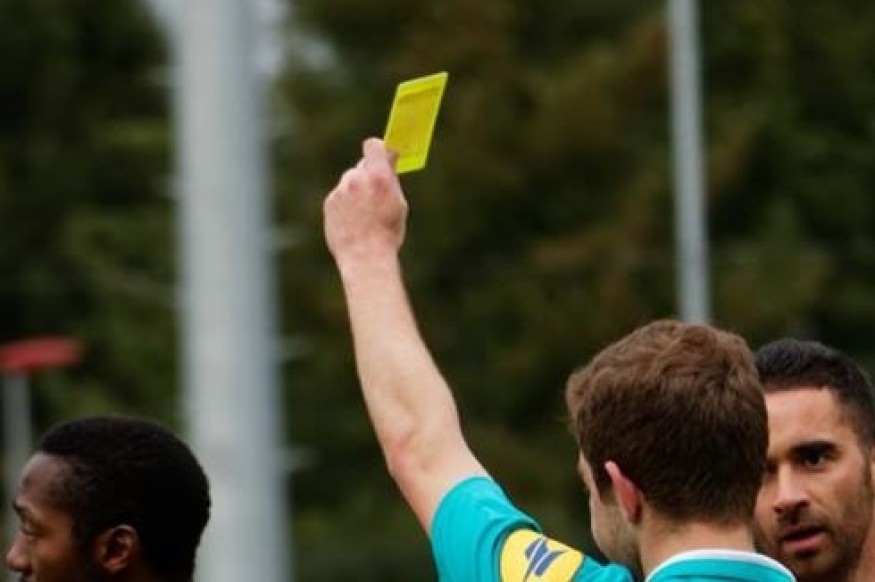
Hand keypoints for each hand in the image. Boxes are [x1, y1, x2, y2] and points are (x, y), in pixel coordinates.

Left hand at [324, 138, 407, 267]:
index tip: (383, 156)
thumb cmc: (387, 233)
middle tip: (375, 190)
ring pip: (350, 182)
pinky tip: (353, 221)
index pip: (373, 146)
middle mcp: (357, 179)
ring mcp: (340, 191)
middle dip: (369, 175)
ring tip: (364, 214)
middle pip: (362, 166)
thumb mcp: (398, 204)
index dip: (378, 150)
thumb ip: (391, 181)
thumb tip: (389, 164)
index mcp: (379, 177)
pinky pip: (340, 196)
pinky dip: (346, 204)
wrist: (365, 256)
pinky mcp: (329, 202)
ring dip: (356, 191)